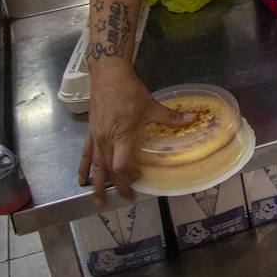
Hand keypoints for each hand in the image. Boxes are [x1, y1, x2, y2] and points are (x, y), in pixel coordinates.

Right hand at [79, 64, 192, 204]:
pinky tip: (82, 179)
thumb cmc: (129, 91)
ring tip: (98, 200)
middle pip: (108, 168)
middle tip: (124, 197)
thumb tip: (194, 119)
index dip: (127, 177)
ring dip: (97, 183)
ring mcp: (96, 137)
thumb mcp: (151, 105)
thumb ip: (171, 117)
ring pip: (95, 164)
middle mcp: (106, 139)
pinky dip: (83, 167)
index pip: (120, 164)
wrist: (108, 76)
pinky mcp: (91, 132)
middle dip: (116, 185)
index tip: (136, 181)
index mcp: (122, 134)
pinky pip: (85, 154)